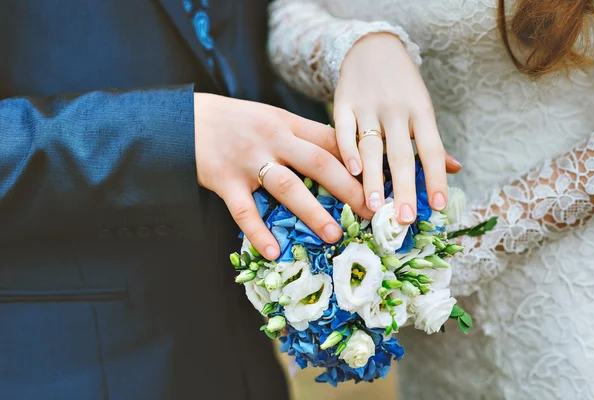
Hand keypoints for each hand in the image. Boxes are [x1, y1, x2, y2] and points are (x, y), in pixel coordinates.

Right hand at [194, 93, 371, 259]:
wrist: (184, 118)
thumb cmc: (235, 122)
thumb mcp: (272, 119)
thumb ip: (302, 135)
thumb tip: (342, 157)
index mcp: (287, 123)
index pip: (331, 140)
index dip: (359, 161)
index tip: (380, 183)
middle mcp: (272, 138)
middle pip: (318, 162)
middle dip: (348, 188)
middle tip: (371, 213)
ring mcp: (248, 159)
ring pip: (286, 186)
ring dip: (312, 211)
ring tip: (333, 235)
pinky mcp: (223, 179)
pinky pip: (243, 210)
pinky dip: (258, 232)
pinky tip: (272, 251)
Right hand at [334, 33, 457, 223]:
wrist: (372, 47)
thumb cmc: (401, 86)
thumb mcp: (422, 107)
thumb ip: (431, 140)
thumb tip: (455, 169)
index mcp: (421, 111)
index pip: (432, 150)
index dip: (436, 178)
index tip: (438, 207)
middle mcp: (396, 109)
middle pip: (402, 154)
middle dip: (404, 189)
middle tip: (403, 219)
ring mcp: (368, 105)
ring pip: (371, 146)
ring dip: (373, 179)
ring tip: (373, 207)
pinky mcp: (343, 102)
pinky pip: (344, 130)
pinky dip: (348, 151)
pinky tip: (352, 172)